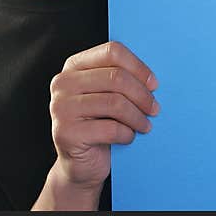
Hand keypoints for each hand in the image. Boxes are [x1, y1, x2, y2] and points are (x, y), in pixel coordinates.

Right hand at [43, 41, 158, 207]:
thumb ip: (120, 79)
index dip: (138, 67)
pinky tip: (128, 137)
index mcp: (74, 66)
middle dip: (142, 94)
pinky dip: (127, 134)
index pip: (112, 52)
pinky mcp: (66, 132)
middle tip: (154, 108)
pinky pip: (110, 128)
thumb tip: (152, 79)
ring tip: (145, 125)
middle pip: (116, 77)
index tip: (154, 84)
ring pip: (115, 103)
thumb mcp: (107, 95)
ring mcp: (61, 108)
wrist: (81, 164)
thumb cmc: (99, 125)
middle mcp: (63, 83)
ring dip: (138, 116)